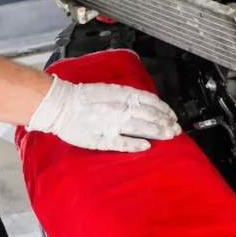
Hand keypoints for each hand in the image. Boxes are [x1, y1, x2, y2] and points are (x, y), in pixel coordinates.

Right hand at [27, 77, 181, 151]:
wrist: (59, 105)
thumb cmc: (82, 97)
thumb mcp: (109, 89)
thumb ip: (128, 96)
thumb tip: (146, 103)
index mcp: (122, 95)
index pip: (150, 102)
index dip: (164, 109)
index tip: (172, 115)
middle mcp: (120, 108)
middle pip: (150, 116)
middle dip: (165, 123)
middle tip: (176, 129)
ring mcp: (112, 124)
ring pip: (141, 128)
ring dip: (157, 132)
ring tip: (169, 136)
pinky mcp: (101, 138)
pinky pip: (122, 143)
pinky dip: (135, 144)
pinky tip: (147, 147)